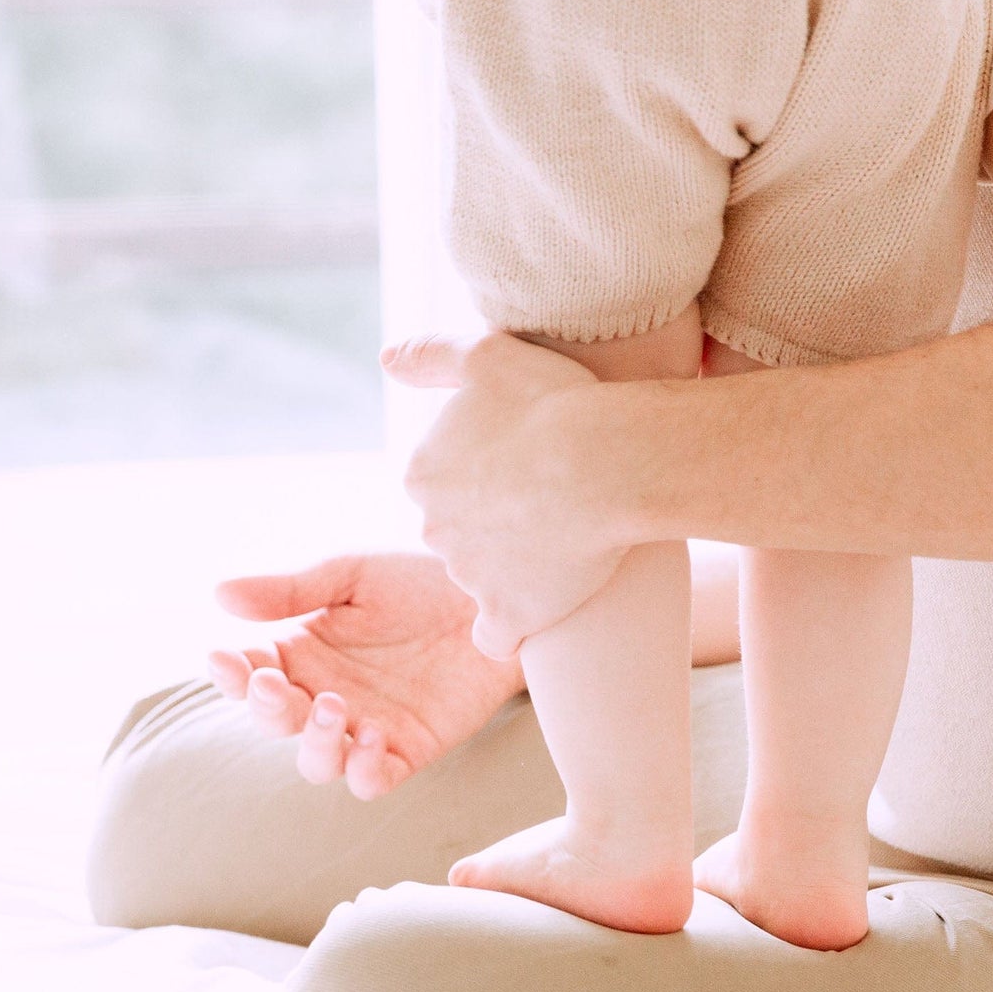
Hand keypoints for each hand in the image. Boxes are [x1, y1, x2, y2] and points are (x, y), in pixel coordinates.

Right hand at [207, 552, 524, 799]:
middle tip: (274, 685)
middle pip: (277, 723)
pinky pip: (372, 781)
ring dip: (314, 744)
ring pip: (318, 764)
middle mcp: (326, 694)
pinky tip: (374, 734)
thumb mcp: (353, 574)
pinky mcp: (409, 750)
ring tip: (332, 707)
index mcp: (302, 653)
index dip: (231, 673)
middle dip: (267, 710)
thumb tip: (218, 595)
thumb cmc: (423, 579)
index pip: (249, 674)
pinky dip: (364, 769)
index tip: (221, 658)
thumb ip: (292, 590)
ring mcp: (365, 727)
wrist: (495, 597)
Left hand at [379, 329, 630, 659]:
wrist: (607, 461)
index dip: (486, 477)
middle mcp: (434, 527)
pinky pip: (496, 636)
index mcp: (423, 472)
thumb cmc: (553, 403)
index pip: (444, 485)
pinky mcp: (508, 611)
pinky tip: (536, 614)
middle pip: (460, 533)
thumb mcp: (487, 355)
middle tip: (551, 503)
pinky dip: (512, 629)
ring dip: (514, 568)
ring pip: (483, 578)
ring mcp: (468, 575)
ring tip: (566, 541)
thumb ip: (432, 355)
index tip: (526, 466)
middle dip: (495, 524)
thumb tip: (386, 360)